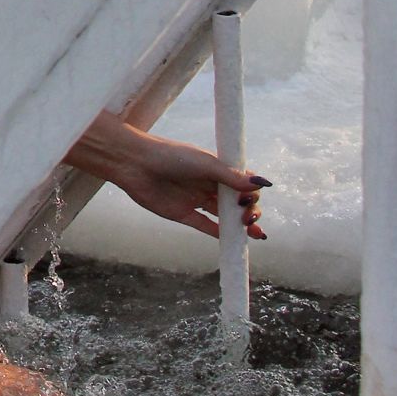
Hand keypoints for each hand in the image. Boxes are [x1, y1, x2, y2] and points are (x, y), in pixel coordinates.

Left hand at [101, 124, 268, 240]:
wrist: (135, 163)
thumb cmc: (170, 156)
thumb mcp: (205, 163)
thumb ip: (231, 177)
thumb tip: (261, 183)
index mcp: (215, 168)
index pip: (241, 183)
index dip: (251, 192)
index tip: (250, 198)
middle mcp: (207, 184)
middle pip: (235, 201)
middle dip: (248, 211)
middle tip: (250, 218)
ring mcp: (195, 199)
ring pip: (223, 215)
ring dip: (239, 224)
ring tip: (255, 233)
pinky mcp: (183, 214)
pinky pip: (205, 226)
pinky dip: (220, 233)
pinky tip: (234, 239)